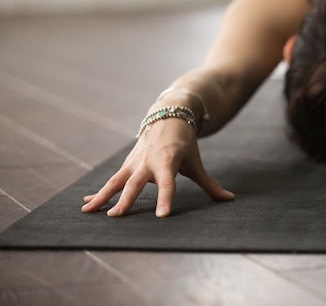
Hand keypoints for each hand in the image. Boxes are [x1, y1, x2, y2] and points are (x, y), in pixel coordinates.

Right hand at [81, 119, 234, 217]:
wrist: (169, 116)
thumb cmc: (184, 143)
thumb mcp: (196, 162)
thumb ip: (209, 184)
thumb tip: (229, 199)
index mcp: (168, 161)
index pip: (168, 184)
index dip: (166, 199)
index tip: (162, 215)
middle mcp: (148, 162)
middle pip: (136, 183)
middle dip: (126, 200)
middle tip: (116, 217)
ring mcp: (135, 162)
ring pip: (116, 181)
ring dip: (103, 196)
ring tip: (89, 211)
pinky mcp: (127, 164)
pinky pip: (112, 180)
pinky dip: (100, 192)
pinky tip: (87, 205)